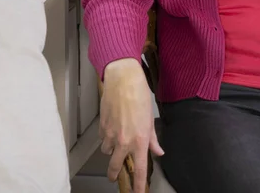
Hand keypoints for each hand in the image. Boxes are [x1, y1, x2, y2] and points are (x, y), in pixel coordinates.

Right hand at [100, 58, 163, 192]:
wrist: (122, 78)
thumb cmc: (139, 94)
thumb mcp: (150, 118)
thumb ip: (153, 139)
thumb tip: (158, 151)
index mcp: (139, 140)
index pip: (139, 170)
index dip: (138, 186)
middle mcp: (124, 140)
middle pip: (115, 167)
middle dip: (114, 174)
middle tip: (115, 176)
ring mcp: (110, 133)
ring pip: (106, 151)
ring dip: (110, 150)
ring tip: (115, 142)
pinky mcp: (101, 125)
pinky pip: (102, 138)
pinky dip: (105, 137)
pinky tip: (111, 128)